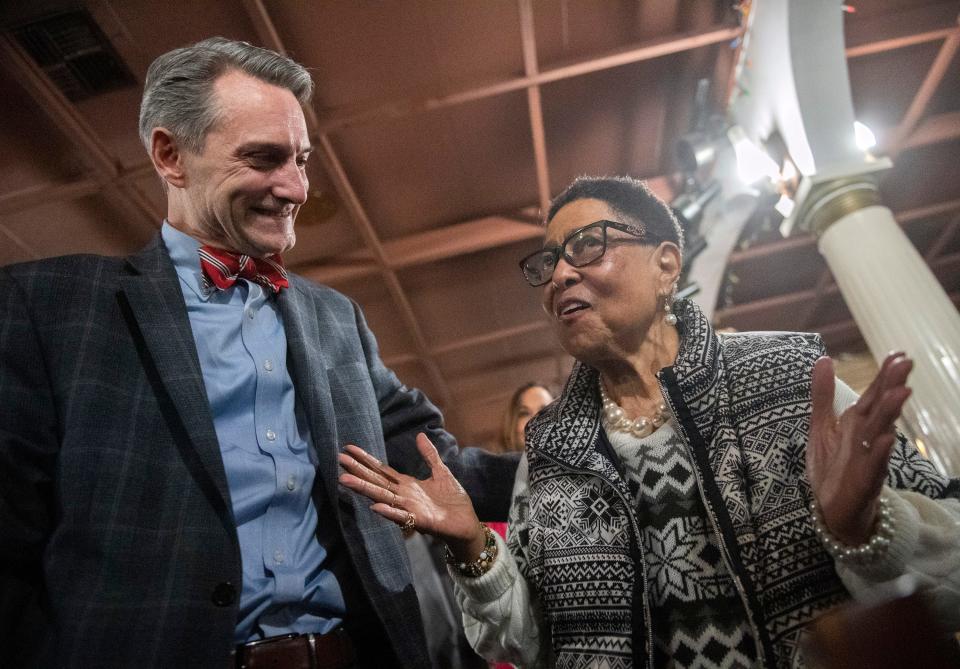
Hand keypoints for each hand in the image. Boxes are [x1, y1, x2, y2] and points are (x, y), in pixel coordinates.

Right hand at [338, 433, 485, 560]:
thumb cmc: (453, 501)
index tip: (348, 448)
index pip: (382, 470)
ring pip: (383, 496)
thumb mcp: (441, 472)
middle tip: (339, 459)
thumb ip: (429, 456)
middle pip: (376, 481)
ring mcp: (409, 508)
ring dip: (365, 489)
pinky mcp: (420, 521)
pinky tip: (375, 506)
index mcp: (407, 485)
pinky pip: (401, 516)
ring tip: (345, 479)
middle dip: (358, 470)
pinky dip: (389, 512)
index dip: (366, 459)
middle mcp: (403, 496)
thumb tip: (420, 435)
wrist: (467, 524)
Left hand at [806, 352, 911, 544]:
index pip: (873, 395)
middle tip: (906, 364)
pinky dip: (880, 452)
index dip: (884, 375)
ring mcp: (867, 459)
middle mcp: (866, 437)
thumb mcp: (822, 426)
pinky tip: (887, 438)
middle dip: (892, 386)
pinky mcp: (864, 481)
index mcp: (857, 423)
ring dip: (890, 414)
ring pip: (881, 433)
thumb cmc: (832, 467)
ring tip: (901, 392)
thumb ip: (823, 395)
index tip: (898, 354)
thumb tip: (824, 359)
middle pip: (880, 409)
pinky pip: (874, 466)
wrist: (833, 511)